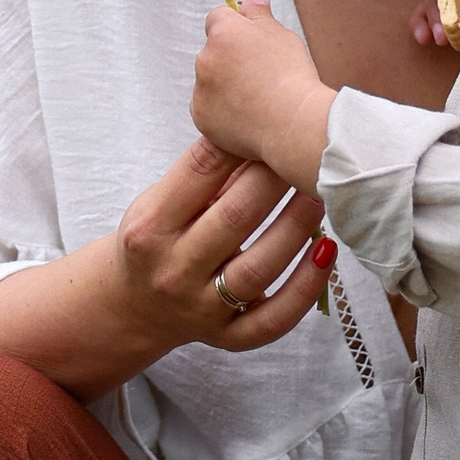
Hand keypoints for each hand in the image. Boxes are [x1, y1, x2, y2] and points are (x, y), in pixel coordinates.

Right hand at [108, 137, 336, 361]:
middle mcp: (172, 270)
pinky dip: (306, 287)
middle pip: (234, 217)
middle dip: (275, 179)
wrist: (132, 306)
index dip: (239, 145)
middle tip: (305, 149)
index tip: (269, 122)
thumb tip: (260, 128)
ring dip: (297, 226)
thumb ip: (203, 176)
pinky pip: (274, 319)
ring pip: (259, 268)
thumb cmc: (156, 240)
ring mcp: (201, 308)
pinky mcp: (227, 338)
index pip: (198, 176)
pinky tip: (327, 251)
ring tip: (322, 192)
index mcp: (149, 228)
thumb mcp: (158, 204)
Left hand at [189, 0, 335, 188]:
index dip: (236, 29)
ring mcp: (200, 89)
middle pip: (213, 52)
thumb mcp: (282, 36)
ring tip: (257, 99)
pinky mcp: (200, 116)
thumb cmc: (292, 77)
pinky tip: (247, 116)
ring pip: (210, 81)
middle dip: (230, 60)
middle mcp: (205, 58)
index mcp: (224, 32)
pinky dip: (222, 111)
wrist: (293, 124)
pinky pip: (208, 108)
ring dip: (225, 86)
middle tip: (260, 76)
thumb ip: (260, 14)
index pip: (218, 18)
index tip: (252, 44)